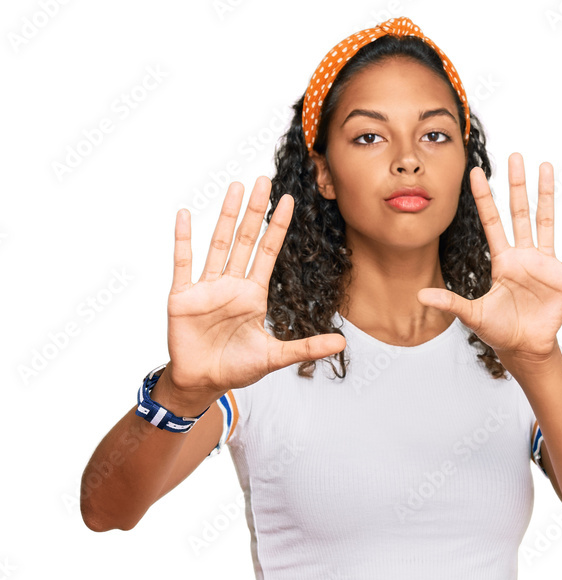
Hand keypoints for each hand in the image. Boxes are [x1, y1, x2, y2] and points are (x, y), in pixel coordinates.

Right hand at [165, 177, 345, 401]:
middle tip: (264, 179)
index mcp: (253, 295)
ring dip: (226, 216)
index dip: (278, 227)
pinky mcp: (183, 296)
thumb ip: (306, 348)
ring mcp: (207, 287)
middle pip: (246, 240)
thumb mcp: (274, 357)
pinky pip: (183, 263)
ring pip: (218, 244)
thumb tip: (341, 343)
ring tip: (236, 187)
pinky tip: (185, 215)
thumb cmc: (235, 368)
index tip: (288, 200)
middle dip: (256, 211)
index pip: (268, 253)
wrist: (202, 382)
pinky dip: (183, 240)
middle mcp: (231, 285)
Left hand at [417, 153, 561, 362]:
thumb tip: (420, 296)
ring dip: (547, 196)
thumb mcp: (472, 314)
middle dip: (517, 186)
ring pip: (547, 222)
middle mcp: (524, 256)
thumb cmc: (500, 330)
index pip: (492, 222)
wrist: (525, 348)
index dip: (484, 198)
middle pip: (519, 213)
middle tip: (515, 156)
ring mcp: (546, 263)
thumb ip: (450, 302)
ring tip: (545, 167)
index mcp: (503, 261)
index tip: (476, 173)